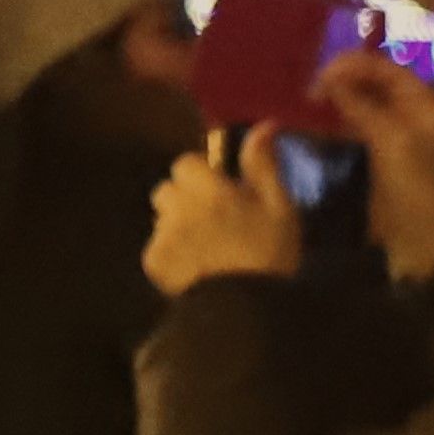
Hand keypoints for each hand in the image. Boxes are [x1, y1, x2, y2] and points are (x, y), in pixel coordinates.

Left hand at [144, 141, 307, 295]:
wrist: (248, 310)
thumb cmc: (271, 255)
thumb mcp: (281, 208)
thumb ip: (264, 167)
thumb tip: (264, 124)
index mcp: (207, 186)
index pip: (187, 163)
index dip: (203, 179)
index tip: (224, 197)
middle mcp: (177, 203)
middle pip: (168, 190)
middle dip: (185, 201)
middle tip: (213, 226)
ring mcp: (162, 233)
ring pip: (162, 219)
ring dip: (177, 228)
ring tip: (205, 252)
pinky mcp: (153, 261)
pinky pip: (157, 250)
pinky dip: (171, 257)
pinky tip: (195, 272)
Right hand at [309, 47, 433, 278]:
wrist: (420, 242)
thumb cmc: (414, 188)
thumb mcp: (392, 141)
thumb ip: (362, 106)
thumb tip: (330, 80)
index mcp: (425, 106)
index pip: (386, 68)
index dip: (353, 65)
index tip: (320, 75)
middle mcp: (411, 114)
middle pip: (370, 82)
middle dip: (339, 80)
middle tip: (308, 90)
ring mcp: (394, 134)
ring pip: (359, 103)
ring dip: (333, 99)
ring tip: (304, 101)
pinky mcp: (376, 154)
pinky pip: (351, 125)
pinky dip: (332, 119)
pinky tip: (310, 120)